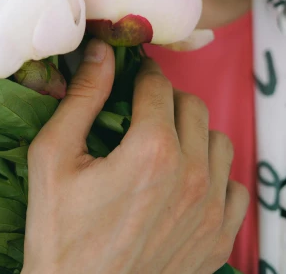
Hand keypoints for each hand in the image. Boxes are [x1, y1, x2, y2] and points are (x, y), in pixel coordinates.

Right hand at [22, 39, 249, 273]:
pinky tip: (184, 183)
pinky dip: (215, 177)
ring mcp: (211, 211)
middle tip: (139, 112)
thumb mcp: (53, 155)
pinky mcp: (218, 240)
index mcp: (152, 150)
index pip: (158, 85)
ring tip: (162, 146)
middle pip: (192, 106)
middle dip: (165, 99)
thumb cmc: (59, 231)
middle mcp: (192, 175)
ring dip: (193, 134)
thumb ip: (82, 97)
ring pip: (218, 142)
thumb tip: (101, 50)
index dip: (140, 73)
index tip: (128, 76)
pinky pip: (235, 187)